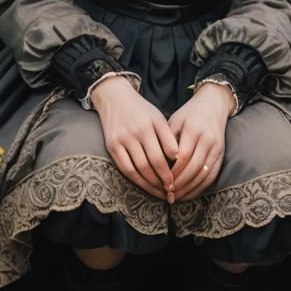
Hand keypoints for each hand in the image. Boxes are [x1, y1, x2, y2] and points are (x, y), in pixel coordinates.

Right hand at [90, 77, 178, 199]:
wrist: (114, 98)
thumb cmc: (140, 110)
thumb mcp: (157, 117)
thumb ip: (167, 136)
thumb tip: (177, 158)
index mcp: (151, 123)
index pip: (165, 151)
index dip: (172, 169)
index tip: (179, 180)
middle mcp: (136, 131)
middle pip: (151, 163)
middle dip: (162, 180)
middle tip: (171, 191)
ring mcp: (122, 139)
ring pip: (138, 169)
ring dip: (150, 184)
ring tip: (160, 192)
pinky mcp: (112, 146)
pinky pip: (125, 168)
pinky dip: (136, 180)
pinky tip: (144, 185)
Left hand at [167, 84, 233, 201]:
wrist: (213, 105)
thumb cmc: (189, 114)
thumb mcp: (175, 120)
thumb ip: (167, 140)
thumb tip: (159, 164)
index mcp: (193, 130)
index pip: (183, 157)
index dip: (173, 172)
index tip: (163, 182)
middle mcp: (207, 139)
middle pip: (194, 168)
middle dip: (181, 184)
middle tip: (169, 194)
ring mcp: (216, 148)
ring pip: (204, 174)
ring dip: (190, 189)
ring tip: (177, 197)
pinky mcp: (221, 154)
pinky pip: (212, 175)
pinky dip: (201, 187)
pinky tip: (190, 193)